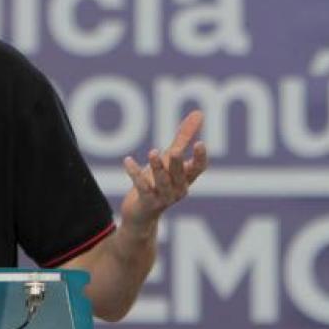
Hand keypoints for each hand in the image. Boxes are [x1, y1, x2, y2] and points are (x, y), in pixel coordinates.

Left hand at [119, 110, 208, 234]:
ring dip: (157, 167)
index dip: (200, 157)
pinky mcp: (147, 202)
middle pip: (179, 174)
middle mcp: (178, 189)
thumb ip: (184, 137)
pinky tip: (128, 160)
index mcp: (186, 178)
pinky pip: (141, 187)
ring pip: (162, 181)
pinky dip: (135, 173)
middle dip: (177, 163)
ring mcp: (163, 197)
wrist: (142, 215)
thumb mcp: (171, 158)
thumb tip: (199, 113)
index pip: (198, 168)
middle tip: (175, 150)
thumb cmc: (159, 182)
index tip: (200, 143)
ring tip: (153, 152)